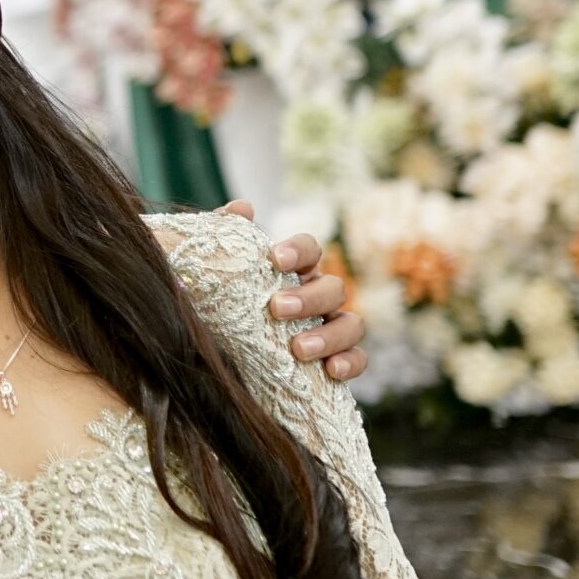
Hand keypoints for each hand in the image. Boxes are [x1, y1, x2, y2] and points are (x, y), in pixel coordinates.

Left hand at [221, 199, 365, 381]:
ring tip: (298, 348)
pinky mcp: (337, 359)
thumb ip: (228, 236)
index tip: (274, 258)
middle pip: (333, 288)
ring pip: (351, 324)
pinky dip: (350, 362)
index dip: (298, 250)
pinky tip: (331, 370)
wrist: (226, 353)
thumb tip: (242, 208)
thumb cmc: (228, 303)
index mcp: (297, 270)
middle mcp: (320, 296)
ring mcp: (332, 328)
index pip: (310, 249)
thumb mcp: (221, 272)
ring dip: (329, 335)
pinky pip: (358, 359)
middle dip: (308, 298)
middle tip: (277, 308)